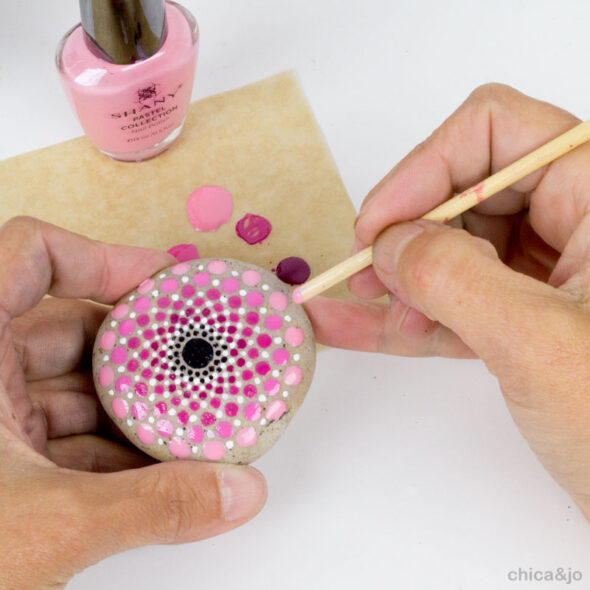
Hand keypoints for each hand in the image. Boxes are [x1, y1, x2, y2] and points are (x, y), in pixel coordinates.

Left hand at [0, 217, 265, 589]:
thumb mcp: (42, 525)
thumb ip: (151, 506)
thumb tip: (236, 491)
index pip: (31, 255)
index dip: (105, 258)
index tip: (166, 285)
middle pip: (69, 328)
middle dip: (138, 351)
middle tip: (194, 363)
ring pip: (70, 389)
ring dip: (131, 408)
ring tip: (186, 424)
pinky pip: (62, 435)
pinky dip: (109, 449)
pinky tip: (153, 470)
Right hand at [307, 84, 589, 516]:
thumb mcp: (542, 343)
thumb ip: (456, 280)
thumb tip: (390, 244)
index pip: (496, 132)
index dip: (424, 170)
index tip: (376, 225)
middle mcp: (579, 220)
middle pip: (465, 193)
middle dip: (406, 235)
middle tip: (363, 277)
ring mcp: (552, 273)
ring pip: (452, 251)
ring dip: (397, 281)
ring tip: (346, 310)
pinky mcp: (529, 319)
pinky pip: (457, 302)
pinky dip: (408, 316)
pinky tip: (354, 327)